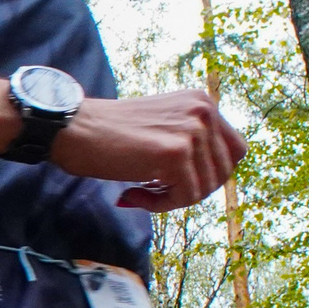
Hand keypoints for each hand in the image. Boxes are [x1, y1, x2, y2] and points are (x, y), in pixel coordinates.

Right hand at [53, 89, 244, 211]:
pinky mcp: (175, 154)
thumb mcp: (161, 126)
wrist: (73, 129)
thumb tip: (211, 180)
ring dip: (172, 199)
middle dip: (192, 189)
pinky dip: (159, 205)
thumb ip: (189, 141)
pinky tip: (132, 193)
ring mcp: (192, 131)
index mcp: (202, 102)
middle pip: (224, 172)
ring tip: (140, 191)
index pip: (235, 151)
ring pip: (204, 189)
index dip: (210, 173)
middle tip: (155, 190)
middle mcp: (204, 111)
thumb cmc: (107, 133)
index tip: (178, 180)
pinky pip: (184, 197)